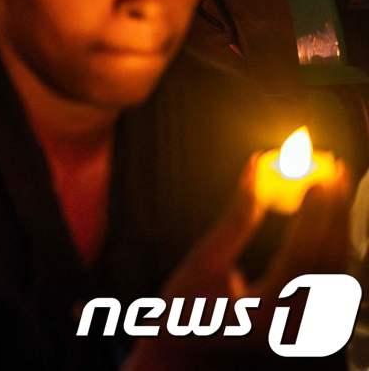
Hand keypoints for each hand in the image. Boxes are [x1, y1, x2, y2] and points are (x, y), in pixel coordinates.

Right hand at [125, 157, 348, 368]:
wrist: (185, 353)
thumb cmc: (184, 311)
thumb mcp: (202, 262)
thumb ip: (236, 219)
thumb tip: (255, 172)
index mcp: (266, 312)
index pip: (302, 255)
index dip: (313, 213)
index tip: (317, 177)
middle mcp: (296, 324)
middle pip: (329, 260)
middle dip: (334, 211)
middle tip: (335, 171)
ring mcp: (309, 327)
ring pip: (338, 269)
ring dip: (338, 225)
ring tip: (336, 187)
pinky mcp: (312, 323)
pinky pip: (332, 279)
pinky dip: (333, 244)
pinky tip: (330, 219)